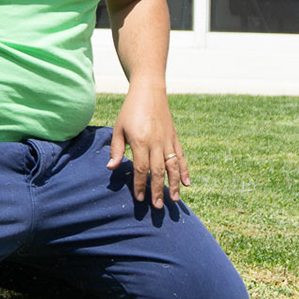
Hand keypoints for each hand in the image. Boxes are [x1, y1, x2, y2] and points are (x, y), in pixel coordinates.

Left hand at [109, 87, 189, 208]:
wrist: (149, 91)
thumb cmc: (130, 110)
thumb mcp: (118, 128)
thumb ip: (116, 149)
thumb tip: (111, 168)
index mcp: (140, 141)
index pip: (141, 168)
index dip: (141, 184)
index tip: (140, 198)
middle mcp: (156, 143)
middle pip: (158, 171)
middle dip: (158, 190)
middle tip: (157, 206)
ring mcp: (168, 141)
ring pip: (173, 166)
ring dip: (175, 184)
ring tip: (175, 200)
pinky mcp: (175, 138)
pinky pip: (181, 157)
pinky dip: (185, 170)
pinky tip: (187, 183)